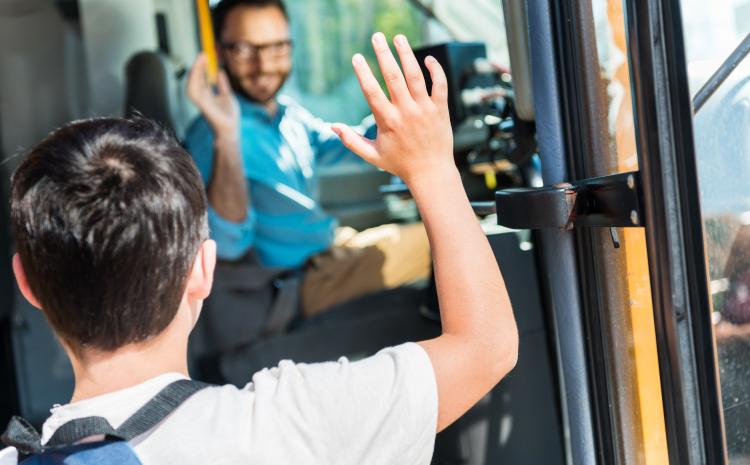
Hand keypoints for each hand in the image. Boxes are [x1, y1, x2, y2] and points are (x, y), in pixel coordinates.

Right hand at [187, 53, 239, 139]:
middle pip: (196, 78)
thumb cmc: (229, 117)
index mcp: (207, 95)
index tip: (205, 56)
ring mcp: (200, 101)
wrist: (230, 131)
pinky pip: (192, 91)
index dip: (202, 67)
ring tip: (201, 58)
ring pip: (192, 83)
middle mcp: (202, 97)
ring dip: (195, 70)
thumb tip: (221, 71)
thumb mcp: (227, 96)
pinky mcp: (201, 106)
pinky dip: (193, 80)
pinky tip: (197, 71)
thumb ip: (223, 85)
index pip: (201, 78)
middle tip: (203, 53)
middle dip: (198, 66)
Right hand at [332, 33, 454, 186]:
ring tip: (399, 37)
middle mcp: (406, 112)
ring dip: (407, 54)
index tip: (356, 57)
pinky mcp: (440, 109)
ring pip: (416, 76)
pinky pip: (439, 84)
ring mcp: (424, 109)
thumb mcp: (372, 155)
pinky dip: (435, 70)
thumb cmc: (400, 164)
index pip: (372, 91)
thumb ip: (351, 141)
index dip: (363, 72)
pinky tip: (427, 58)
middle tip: (376, 36)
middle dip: (383, 54)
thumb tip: (332, 127)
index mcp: (387, 121)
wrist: (431, 173)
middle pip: (393, 76)